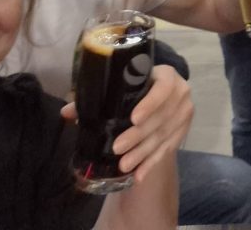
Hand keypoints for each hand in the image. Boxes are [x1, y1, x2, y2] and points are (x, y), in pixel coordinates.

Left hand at [63, 66, 191, 183]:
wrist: (165, 94)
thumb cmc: (139, 86)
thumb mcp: (124, 86)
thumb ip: (97, 97)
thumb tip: (67, 112)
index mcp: (167, 75)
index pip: (162, 88)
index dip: (150, 103)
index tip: (133, 119)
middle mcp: (180, 93)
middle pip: (160, 117)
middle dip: (138, 136)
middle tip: (118, 148)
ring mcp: (184, 113)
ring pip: (163, 136)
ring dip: (143, 153)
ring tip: (124, 166)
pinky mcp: (183, 131)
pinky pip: (167, 149)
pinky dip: (152, 163)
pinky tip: (139, 175)